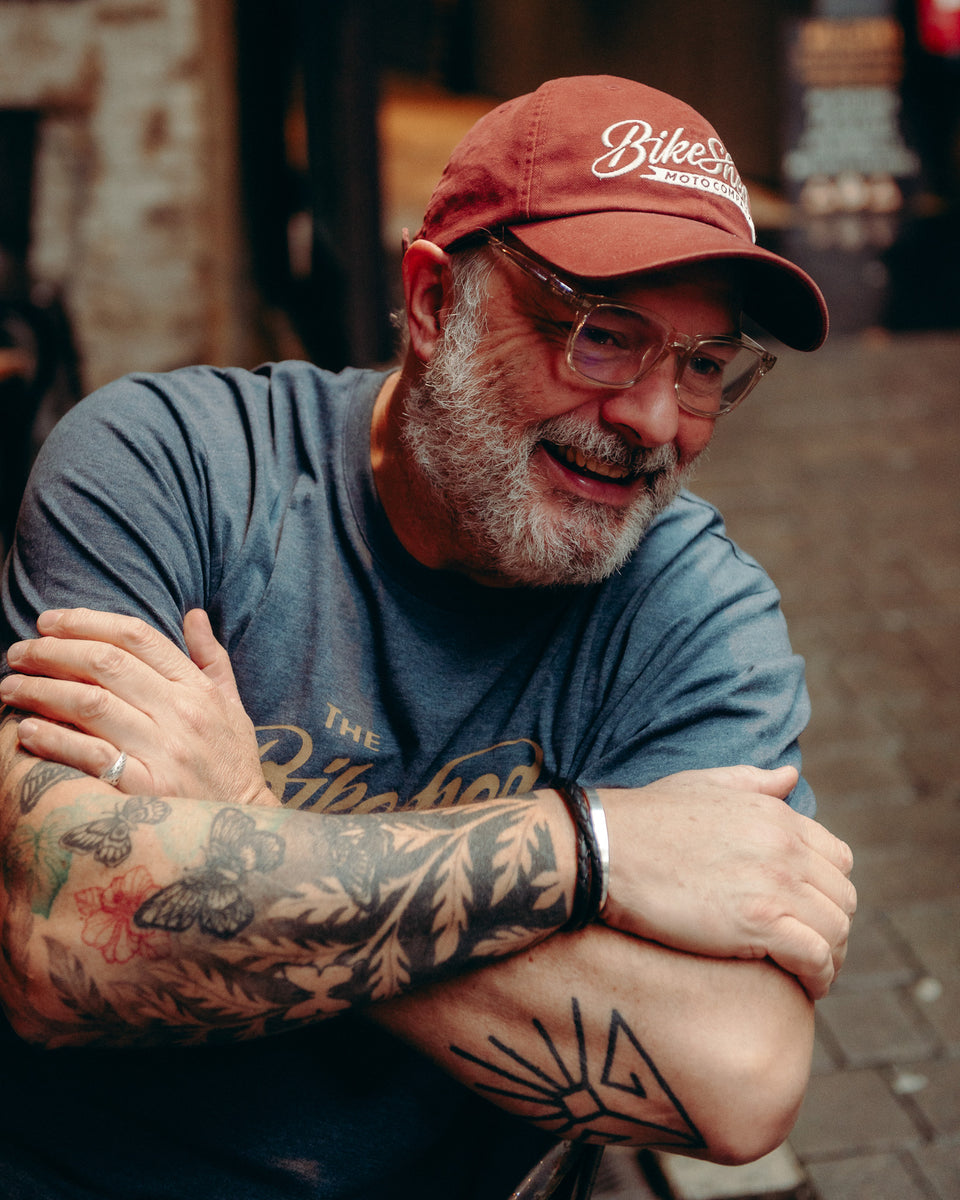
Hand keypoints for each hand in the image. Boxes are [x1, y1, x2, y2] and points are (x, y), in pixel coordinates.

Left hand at [1, 607, 277, 806]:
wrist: (244, 828)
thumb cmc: (231, 764)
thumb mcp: (234, 705)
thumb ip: (211, 658)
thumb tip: (194, 614)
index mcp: (197, 688)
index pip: (136, 636)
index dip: (86, 621)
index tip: (49, 621)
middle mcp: (180, 713)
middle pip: (105, 663)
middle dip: (52, 651)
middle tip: (18, 653)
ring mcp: (163, 751)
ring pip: (90, 703)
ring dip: (41, 690)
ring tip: (11, 687)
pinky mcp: (147, 788)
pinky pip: (90, 755)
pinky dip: (53, 738)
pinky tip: (26, 730)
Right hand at [598, 765, 855, 998]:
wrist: (606, 847)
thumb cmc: (645, 819)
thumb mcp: (703, 785)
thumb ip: (753, 781)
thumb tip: (791, 776)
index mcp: (776, 815)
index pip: (838, 860)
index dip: (829, 892)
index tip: (811, 915)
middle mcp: (785, 846)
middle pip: (844, 898)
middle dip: (833, 928)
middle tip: (811, 952)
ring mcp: (775, 884)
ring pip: (837, 930)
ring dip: (830, 958)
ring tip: (810, 975)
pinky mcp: (759, 923)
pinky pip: (816, 957)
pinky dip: (818, 977)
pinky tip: (804, 987)